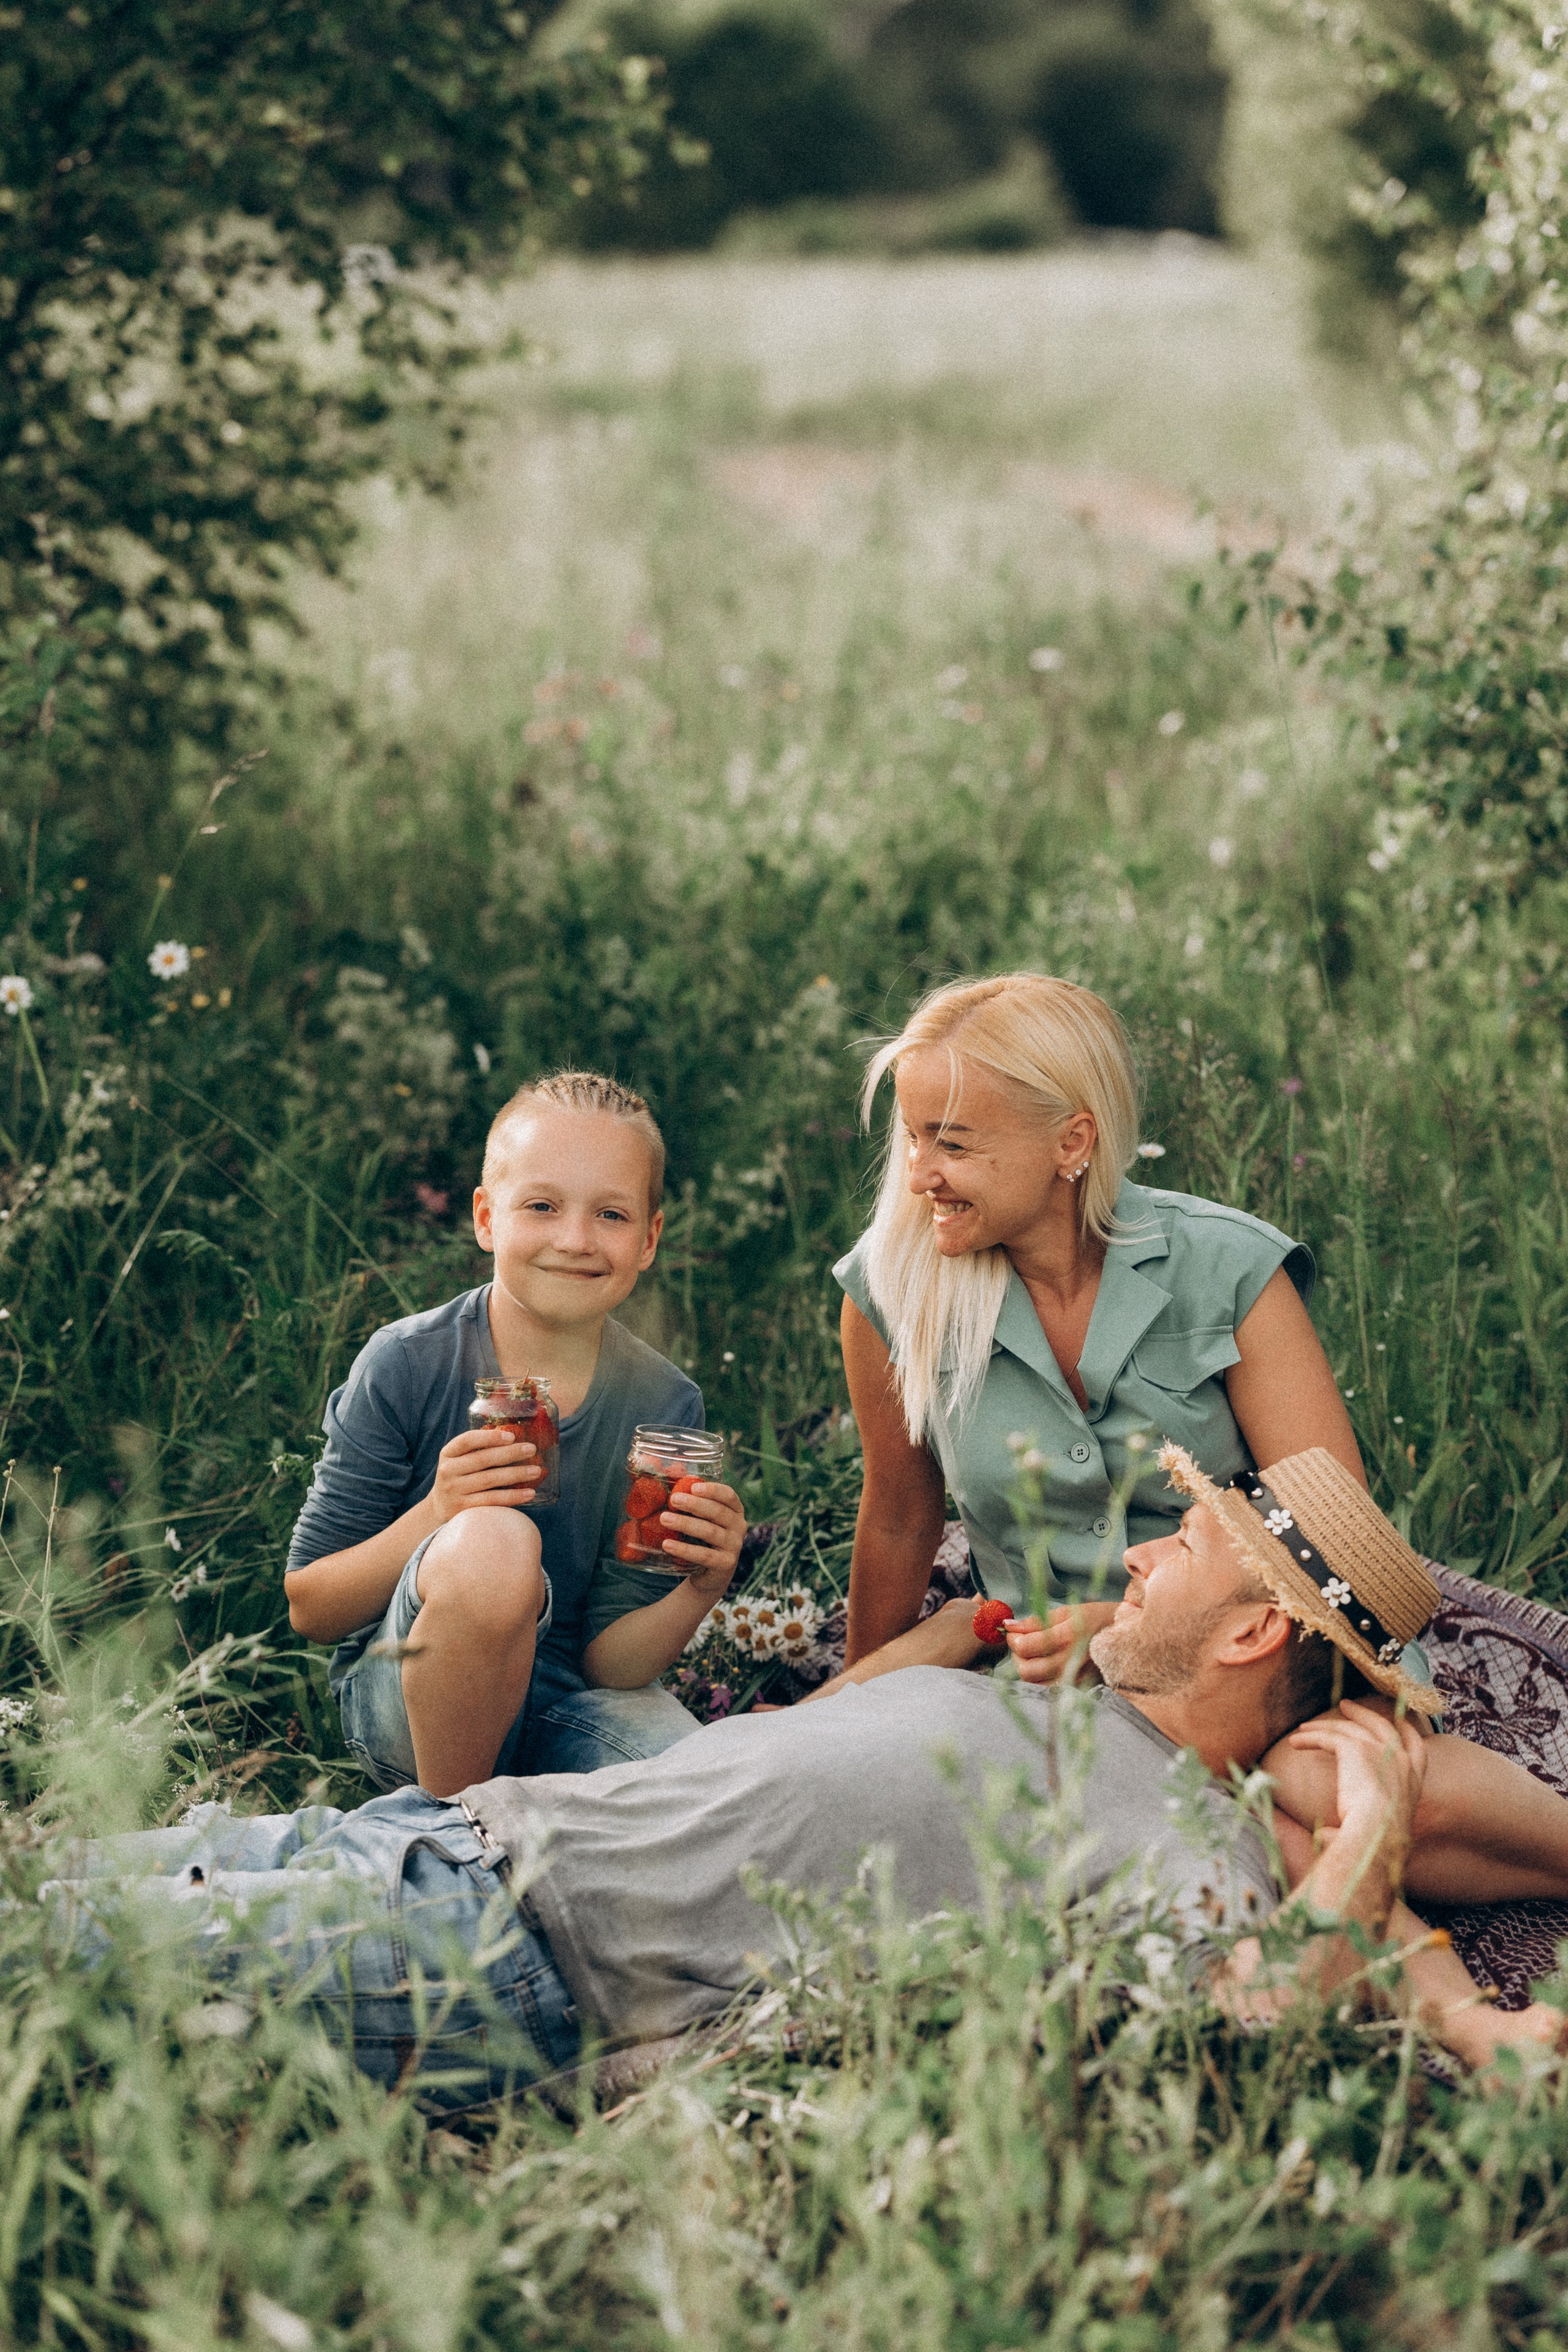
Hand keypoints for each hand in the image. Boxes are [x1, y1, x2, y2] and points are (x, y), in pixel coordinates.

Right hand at [429, 1426, 543, 1520]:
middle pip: (482, 1459)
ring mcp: (454, 1491)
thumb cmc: (459, 1478)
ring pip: (489, 1480)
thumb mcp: (459, 1461)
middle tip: (531, 1449)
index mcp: (448, 1453)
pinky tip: (529, 1493)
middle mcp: (448, 1470)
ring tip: (535, 1471)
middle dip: (510, 1453)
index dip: (489, 1437)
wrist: (440, 1508)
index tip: (511, 1436)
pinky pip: (492, 1500)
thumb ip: (478, 1450)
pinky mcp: (462, 1509)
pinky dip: (512, 1496)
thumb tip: (516, 1438)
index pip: (467, 1440)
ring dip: (516, 1474)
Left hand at [648, 1480, 747, 1598]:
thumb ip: (693, 1501)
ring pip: (710, 1532)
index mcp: (735, 1511)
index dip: (713, 1490)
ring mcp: (734, 1546)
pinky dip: (685, 1549)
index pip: (729, 1495)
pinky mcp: (725, 1564)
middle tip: (674, 1500)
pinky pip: (704, 1555)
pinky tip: (667, 1545)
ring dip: (686, 1524)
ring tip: (664, 1519)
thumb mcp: (703, 1519)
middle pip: (718, 1512)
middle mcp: (739, 1527)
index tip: (693, 1487)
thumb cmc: (703, 1538)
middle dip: (695, 1504)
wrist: (710, 1573)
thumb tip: (667, 1476)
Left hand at [1004, 1601, 1119, 1683]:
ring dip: (1025, 1668)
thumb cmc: (1096, 1619)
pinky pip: (1047, 1689)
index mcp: (1069, 1636)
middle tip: (1020, 1643)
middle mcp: (1072, 1660)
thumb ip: (1035, 1621)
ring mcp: (1076, 1678)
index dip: (1013, 1639)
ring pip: (1034, 1683)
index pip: (1027, 1646)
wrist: (1125, 1635)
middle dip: (1016, 1656)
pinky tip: (1043, 1665)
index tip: (1013, 1632)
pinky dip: (1039, 1679)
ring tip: (1031, 1654)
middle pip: (1027, 1670)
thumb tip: (1009, 1625)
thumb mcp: (1066, 1612)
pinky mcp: (1078, 1688)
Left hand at [1283, 1699, 1427, 1848]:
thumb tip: (1323, 1837)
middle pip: (1382, 1726)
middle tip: (1346, 1706)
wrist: (1378, 1833)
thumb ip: (1354, 1829)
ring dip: (1326, 1726)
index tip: (1398, 1721)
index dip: (1406, 1731)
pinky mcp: (1354, 1747)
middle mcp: (1400, 1761)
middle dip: (1363, 1714)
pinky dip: (1310, 1738)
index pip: (1416, 1747)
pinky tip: (1295, 1743)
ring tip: (1307, 1727)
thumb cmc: (1380, 1842)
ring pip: (1349, 1729)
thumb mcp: (1378, 1832)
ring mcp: (1379, 1750)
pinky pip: (1327, 1737)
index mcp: (1413, 1780)